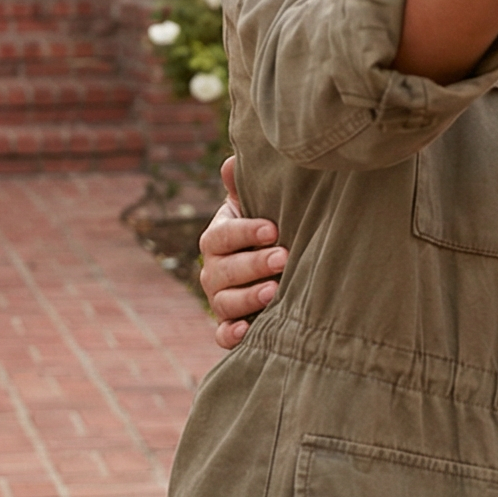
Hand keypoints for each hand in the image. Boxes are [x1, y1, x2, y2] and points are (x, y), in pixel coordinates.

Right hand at [198, 157, 284, 349]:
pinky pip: (221, 335)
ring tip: (275, 290)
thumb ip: (245, 187)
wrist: (275, 267)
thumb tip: (231, 162)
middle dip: (253, 264)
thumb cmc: (268, 231)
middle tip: (284, 257)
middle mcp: (213, 270)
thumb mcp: (258, 207)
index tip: (273, 229)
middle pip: (223, 270)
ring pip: (223, 302)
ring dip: (247, 298)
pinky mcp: (228, 326)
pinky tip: (247, 330)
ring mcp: (219, 299)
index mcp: (218, 238)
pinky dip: (231, 334)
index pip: (222, 234)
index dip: (245, 232)